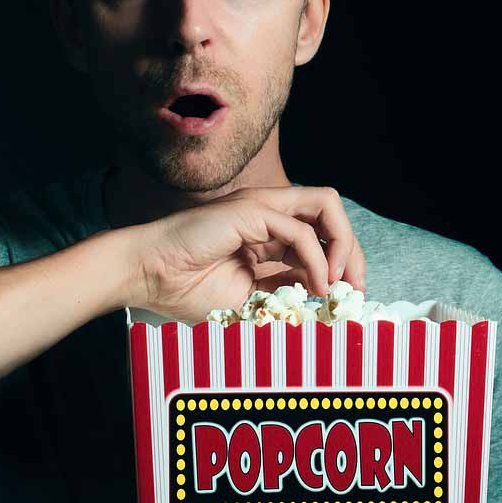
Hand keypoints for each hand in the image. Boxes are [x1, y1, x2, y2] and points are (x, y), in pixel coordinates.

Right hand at [125, 185, 367, 322]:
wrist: (147, 275)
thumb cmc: (184, 287)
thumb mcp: (249, 296)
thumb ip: (283, 289)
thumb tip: (321, 296)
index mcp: (265, 231)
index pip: (320, 233)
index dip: (342, 261)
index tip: (347, 296)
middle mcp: (267, 212)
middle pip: (331, 213)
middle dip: (353, 251)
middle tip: (354, 289)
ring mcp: (259, 207)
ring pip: (325, 206)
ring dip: (343, 245)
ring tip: (338, 283)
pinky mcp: (251, 210)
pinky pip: (300, 230)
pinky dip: (316, 259)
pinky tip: (314, 284)